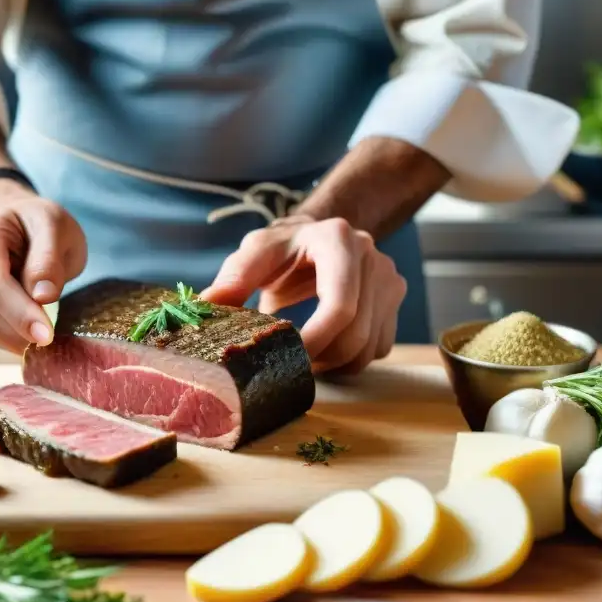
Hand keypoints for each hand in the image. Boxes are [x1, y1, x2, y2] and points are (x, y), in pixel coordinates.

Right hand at [0, 180, 86, 351]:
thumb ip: (49, 259)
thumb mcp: (55, 226)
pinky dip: (9, 338)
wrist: (7, 218)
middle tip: (55, 338)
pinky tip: (28, 330)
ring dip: (16, 338)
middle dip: (22, 332)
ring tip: (45, 329)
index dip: (21, 316)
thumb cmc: (35, 222)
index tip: (47, 336)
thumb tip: (44, 297)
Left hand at [200, 215, 406, 373]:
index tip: (288, 359)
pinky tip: (326, 349)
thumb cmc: (285, 247)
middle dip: (321, 358)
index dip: (316, 340)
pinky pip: (378, 348)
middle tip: (289, 366)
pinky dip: (350, 360)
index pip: (340, 305)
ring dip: (334, 364)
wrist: (319, 235)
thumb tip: (206, 307)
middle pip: (356, 333)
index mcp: (338, 241)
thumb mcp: (256, 251)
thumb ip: (234, 277)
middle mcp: (372, 258)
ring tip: (304, 357)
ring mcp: (389, 280)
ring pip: (369, 347)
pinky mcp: (395, 302)